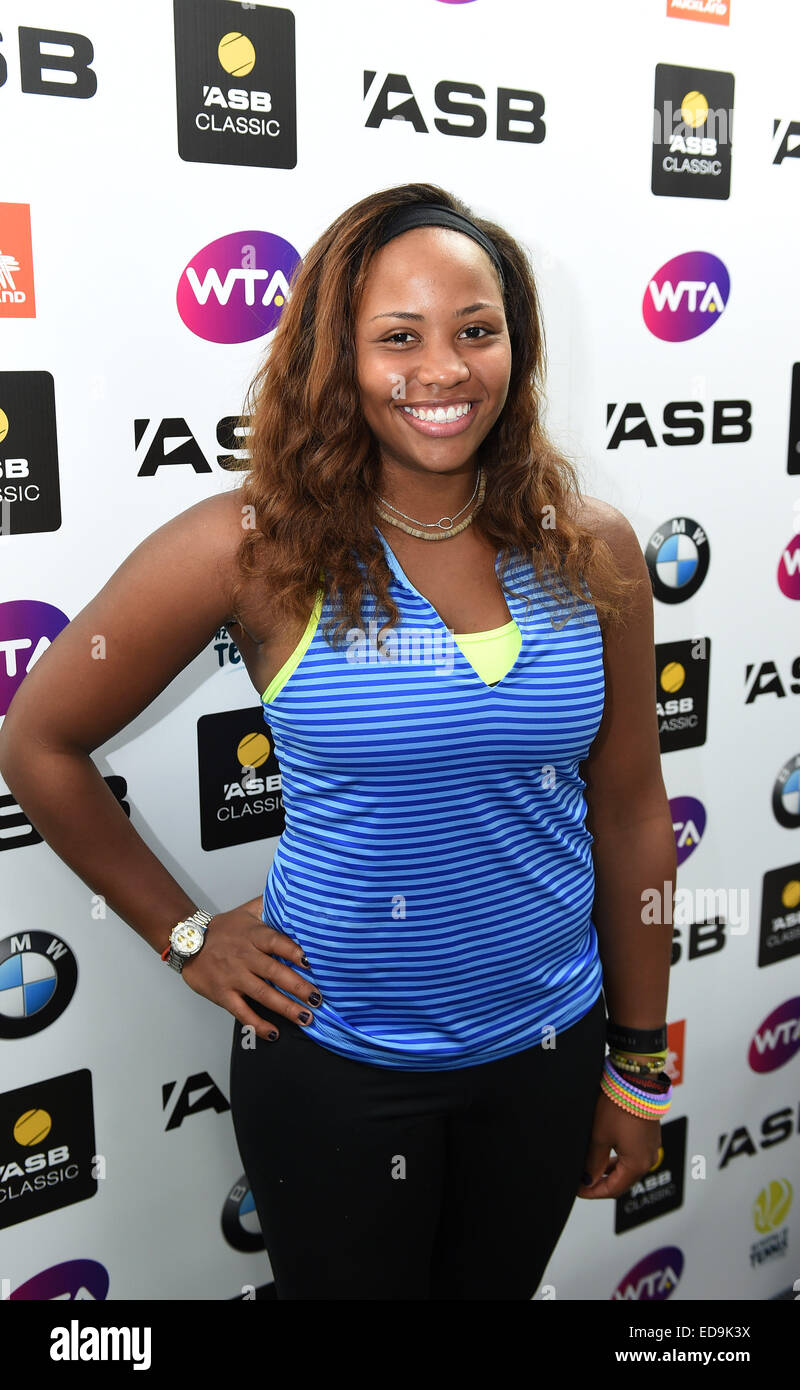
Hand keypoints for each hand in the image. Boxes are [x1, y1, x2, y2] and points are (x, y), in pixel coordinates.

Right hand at [180, 895, 317, 1041]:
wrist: (188, 942)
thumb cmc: (223, 929)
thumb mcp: (247, 911)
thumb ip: (269, 904)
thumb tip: (295, 895)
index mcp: (253, 936)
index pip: (276, 942)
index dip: (293, 952)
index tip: (311, 963)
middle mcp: (244, 956)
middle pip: (274, 972)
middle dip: (298, 987)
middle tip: (318, 998)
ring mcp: (233, 977)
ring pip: (262, 994)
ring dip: (285, 1008)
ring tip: (306, 1018)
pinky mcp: (222, 994)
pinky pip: (242, 1012)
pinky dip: (257, 1024)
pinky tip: (274, 1033)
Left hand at [576, 1091, 661, 1198]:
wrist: (637, 1080)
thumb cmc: (619, 1106)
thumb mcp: (600, 1137)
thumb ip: (593, 1162)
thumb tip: (588, 1179)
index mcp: (637, 1164)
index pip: (613, 1189)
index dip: (593, 1192)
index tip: (578, 1190)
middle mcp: (648, 1159)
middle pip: (623, 1181)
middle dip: (601, 1182)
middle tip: (582, 1181)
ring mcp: (651, 1147)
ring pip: (628, 1168)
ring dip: (610, 1171)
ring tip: (590, 1168)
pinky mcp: (649, 1136)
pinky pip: (634, 1155)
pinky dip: (619, 1159)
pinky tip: (605, 1153)